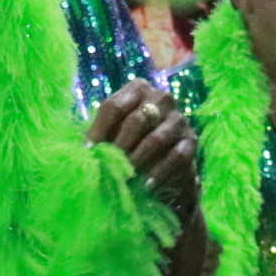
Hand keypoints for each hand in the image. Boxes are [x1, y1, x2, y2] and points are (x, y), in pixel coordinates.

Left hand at [88, 79, 199, 215]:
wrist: (161, 167)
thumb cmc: (128, 146)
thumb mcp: (110, 137)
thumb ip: (98, 138)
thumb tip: (83, 150)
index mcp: (137, 89)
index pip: (113, 106)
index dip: (99, 132)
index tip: (89, 153)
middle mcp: (161, 98)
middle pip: (136, 121)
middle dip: (120, 148)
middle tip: (109, 168)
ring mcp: (179, 119)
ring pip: (156, 139)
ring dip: (138, 162)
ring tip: (125, 179)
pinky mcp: (191, 142)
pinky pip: (176, 157)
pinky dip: (159, 173)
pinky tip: (146, 186)